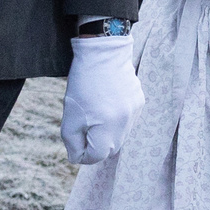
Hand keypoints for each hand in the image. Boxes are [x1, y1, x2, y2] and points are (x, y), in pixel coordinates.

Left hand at [62, 32, 141, 164]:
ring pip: (120, 135)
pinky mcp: (139, 102)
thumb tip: (77, 157)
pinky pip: (126, 121)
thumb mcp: (70, 116)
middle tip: (82, 129)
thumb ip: (72, 142)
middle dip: (95, 145)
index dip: (82, 154)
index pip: (96, 156)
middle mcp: (126, 124)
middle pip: (110, 148)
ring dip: (106, 133)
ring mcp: (135, 112)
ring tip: (94, 113)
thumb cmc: (83, 84)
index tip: (74, 144)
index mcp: (108, 128)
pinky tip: (106, 104)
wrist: (103, 52)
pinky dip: (115, 120)